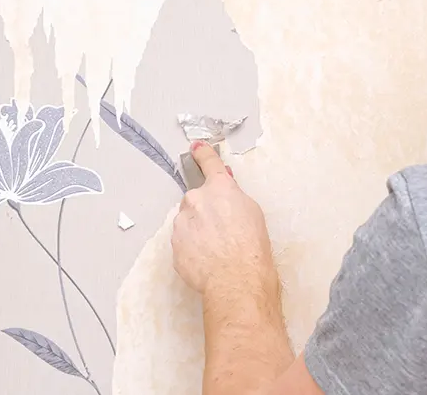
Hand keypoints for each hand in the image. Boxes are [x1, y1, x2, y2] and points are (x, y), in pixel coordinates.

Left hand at [172, 141, 277, 303]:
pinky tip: (208, 258)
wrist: (236, 278)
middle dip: (206, 210)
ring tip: (217, 248)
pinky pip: (183, 241)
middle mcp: (196, 201)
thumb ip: (234, 197)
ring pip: (188, 221)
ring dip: (198, 230)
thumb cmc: (251, 247)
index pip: (209, 164)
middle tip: (223, 229)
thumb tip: (225, 191)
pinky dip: (193, 247)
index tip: (196, 148)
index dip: (203, 154)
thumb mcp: (252, 212)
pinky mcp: (175, 245)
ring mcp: (182, 223)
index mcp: (219, 189)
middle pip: (197, 199)